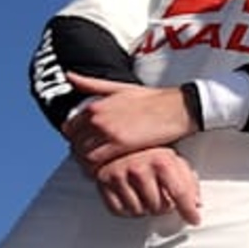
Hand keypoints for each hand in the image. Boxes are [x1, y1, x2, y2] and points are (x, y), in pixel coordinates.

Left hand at [63, 72, 199, 165]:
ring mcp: (108, 131)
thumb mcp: (120, 88)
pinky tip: (108, 171)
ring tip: (100, 169)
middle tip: (92, 161)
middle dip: (80, 153)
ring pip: (83, 155)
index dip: (75, 140)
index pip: (70, 128)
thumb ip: (92, 84)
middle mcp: (97, 117)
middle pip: (75, 143)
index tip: (85, 147)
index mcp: (96, 105)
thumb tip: (69, 75)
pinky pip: (97, 163)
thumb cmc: (153, 98)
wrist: (179, 107)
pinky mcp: (121, 144)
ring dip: (88, 164)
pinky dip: (98, 169)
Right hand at [94, 150, 203, 225]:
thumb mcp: (174, 161)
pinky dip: (128, 210)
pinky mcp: (103, 184)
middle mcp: (139, 168)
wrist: (118, 144)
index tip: (194, 220)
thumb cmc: (150, 154)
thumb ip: (188, 181)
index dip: (188, 210)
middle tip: (163, 198)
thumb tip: (197, 204)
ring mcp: (119, 176)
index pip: (179, 192)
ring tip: (146, 196)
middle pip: (159, 207)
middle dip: (164, 207)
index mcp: (161, 160)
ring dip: (146, 209)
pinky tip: (132, 198)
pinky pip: (119, 211)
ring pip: (139, 211)